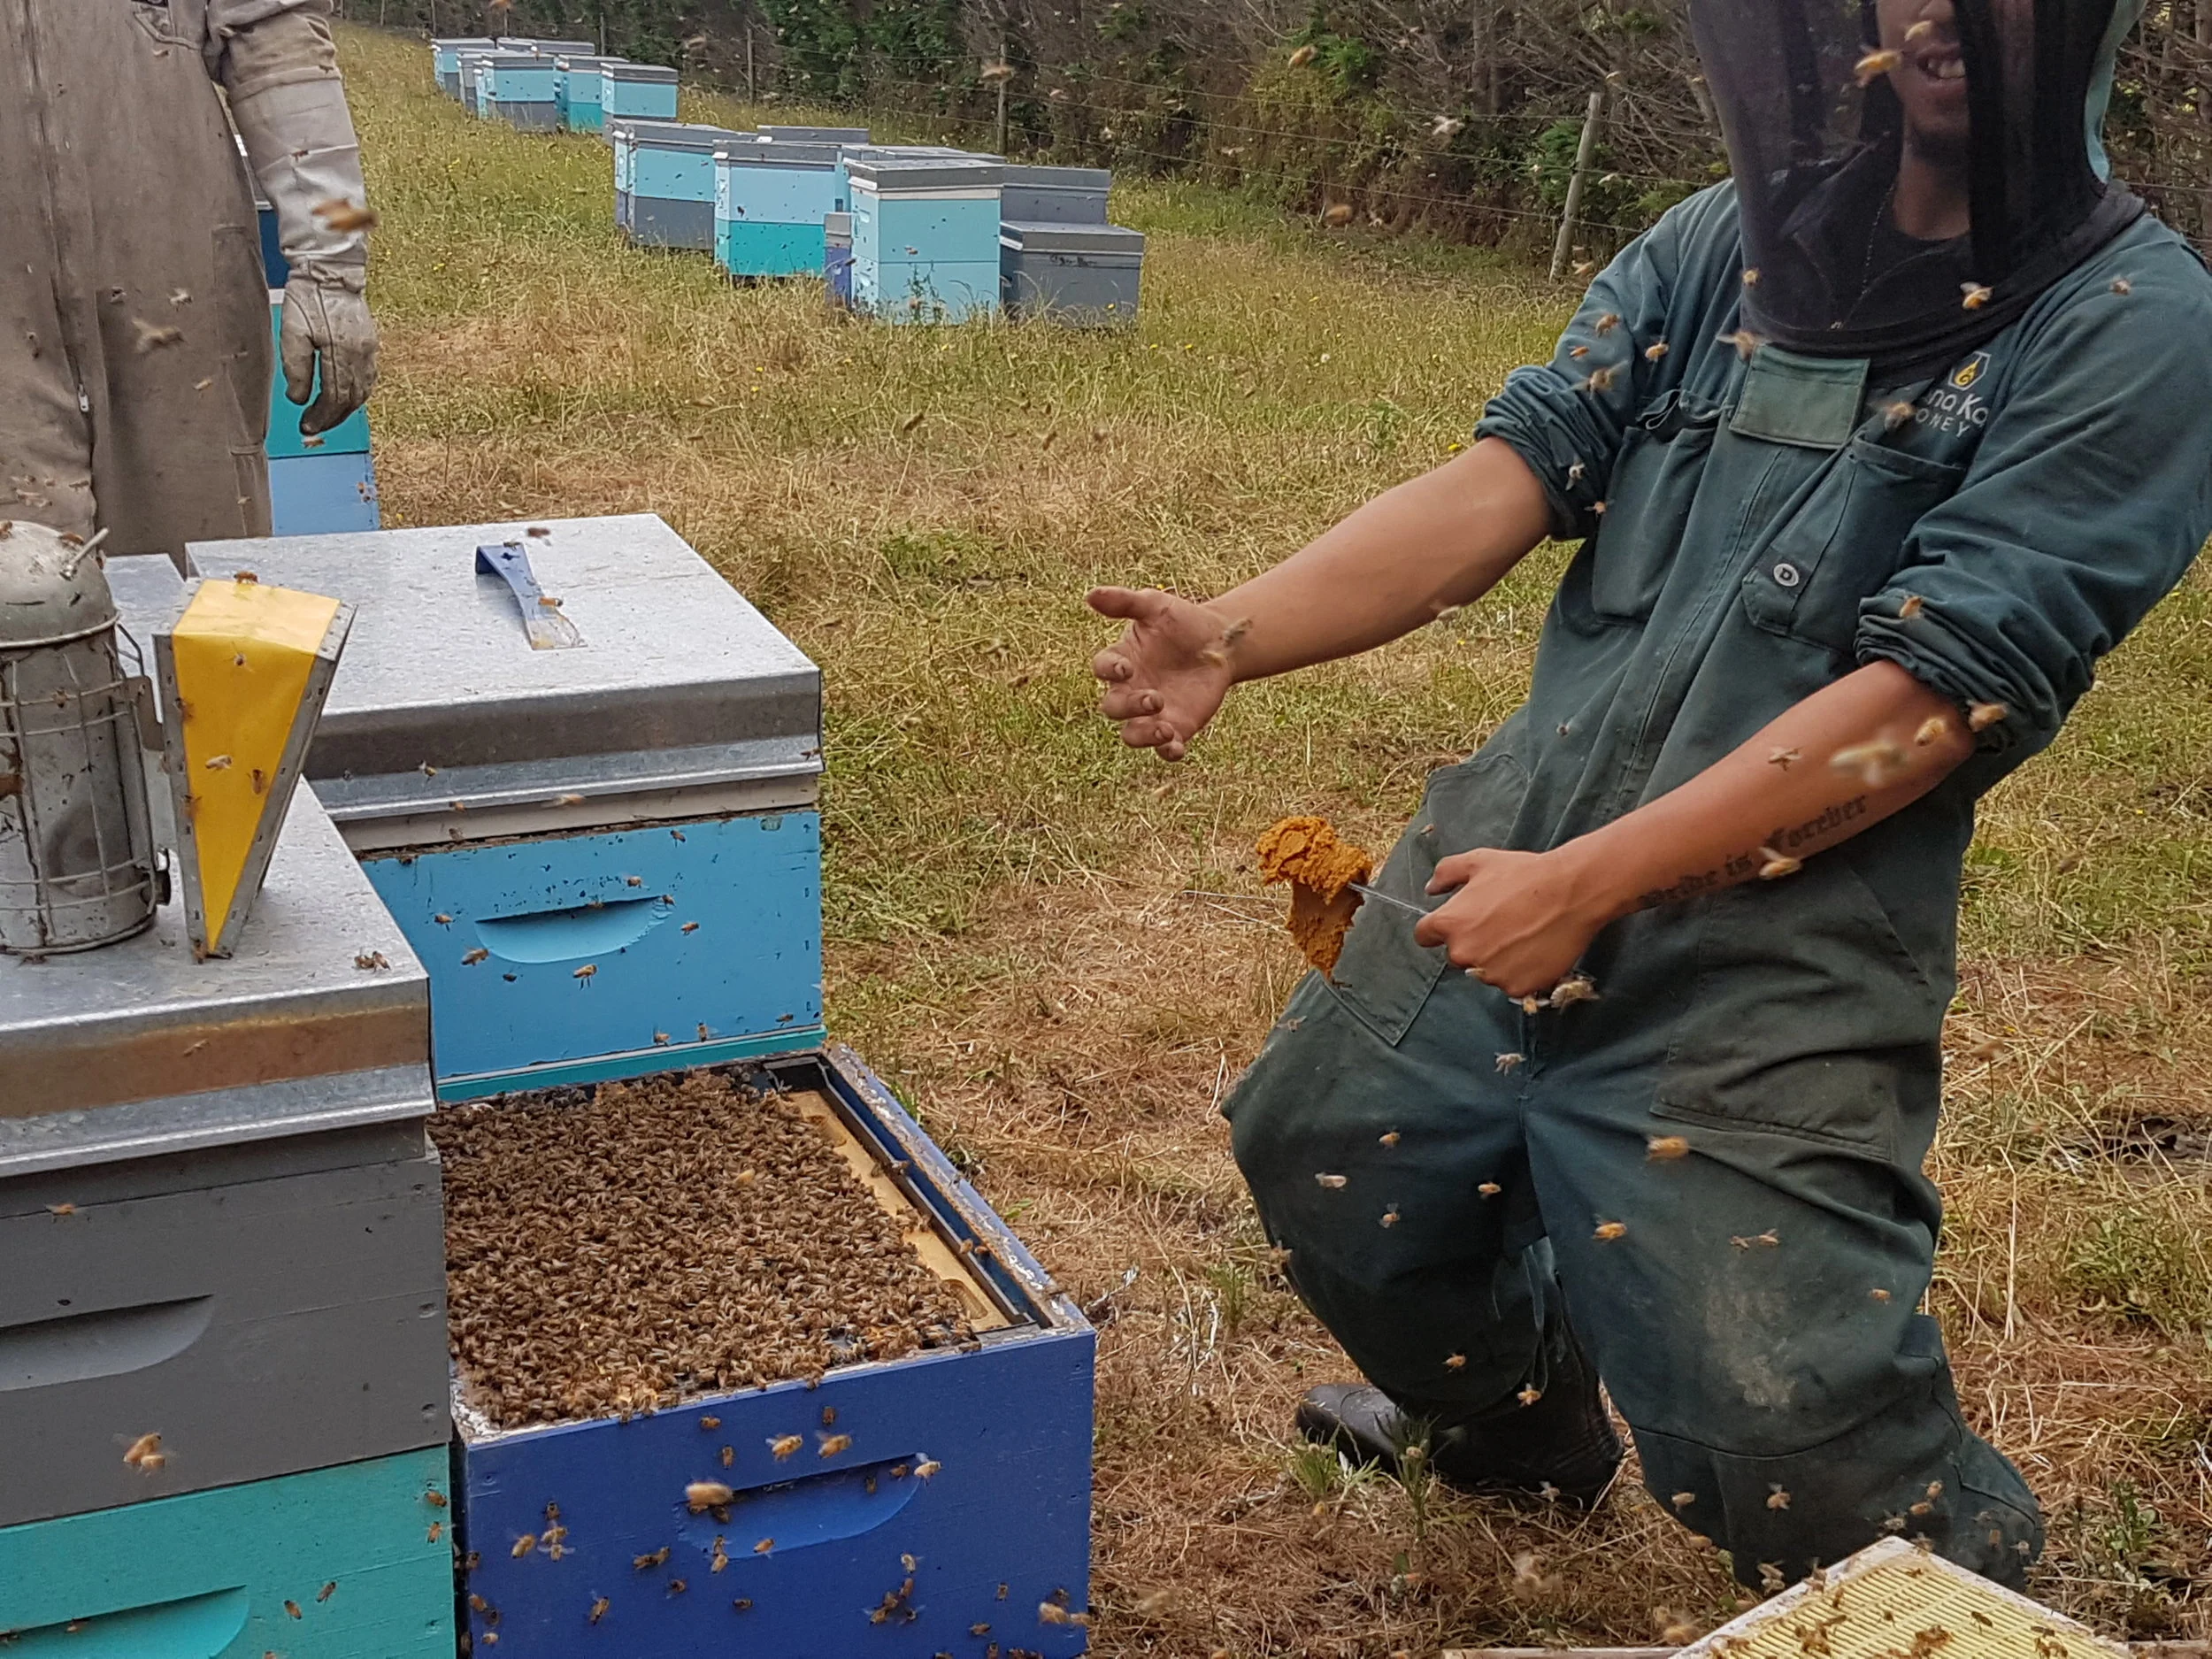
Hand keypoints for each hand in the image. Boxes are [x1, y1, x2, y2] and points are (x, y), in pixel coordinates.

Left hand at [280, 272, 377, 436]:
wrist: (331, 272)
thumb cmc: (308, 297)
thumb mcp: (292, 331)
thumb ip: (296, 368)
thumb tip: (298, 399)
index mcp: (341, 352)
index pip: (334, 397)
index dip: (321, 416)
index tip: (306, 427)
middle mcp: (361, 355)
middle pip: (351, 400)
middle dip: (332, 417)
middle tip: (314, 427)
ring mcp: (370, 351)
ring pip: (363, 392)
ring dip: (345, 409)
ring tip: (327, 416)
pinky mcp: (371, 345)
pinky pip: (367, 379)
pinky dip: (355, 394)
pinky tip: (343, 397)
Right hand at [1086, 586, 1239, 760]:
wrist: (1222, 643)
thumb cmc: (1184, 622)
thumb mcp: (1156, 606)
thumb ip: (1124, 602)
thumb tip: (1090, 595)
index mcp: (1121, 660)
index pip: (1102, 668)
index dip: (1109, 670)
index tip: (1127, 668)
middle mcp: (1130, 689)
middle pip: (1112, 707)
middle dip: (1129, 706)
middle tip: (1154, 698)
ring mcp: (1151, 713)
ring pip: (1132, 735)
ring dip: (1143, 736)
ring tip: (1164, 728)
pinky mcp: (1175, 727)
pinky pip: (1164, 749)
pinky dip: (1167, 752)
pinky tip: (1177, 747)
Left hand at [1412, 845, 1616, 999]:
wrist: (1571, 893)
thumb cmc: (1525, 874)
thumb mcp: (1479, 862)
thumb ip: (1446, 873)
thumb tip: (1431, 889)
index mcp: (1450, 923)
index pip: (1424, 936)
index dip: (1438, 929)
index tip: (1458, 924)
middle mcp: (1464, 953)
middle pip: (1457, 955)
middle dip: (1473, 942)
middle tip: (1501, 924)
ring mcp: (1490, 973)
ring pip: (1485, 971)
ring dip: (1496, 959)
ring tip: (1522, 935)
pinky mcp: (1517, 987)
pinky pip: (1511, 983)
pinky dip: (1520, 972)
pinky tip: (1535, 950)